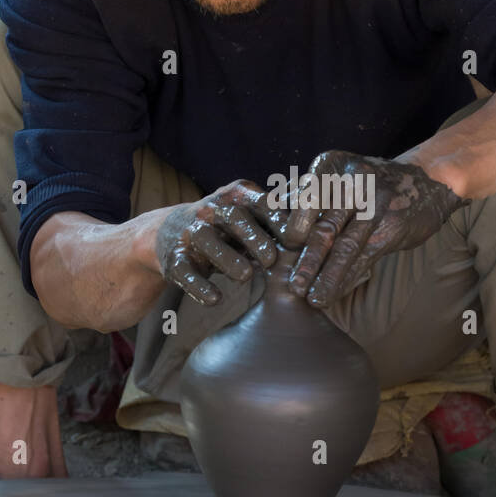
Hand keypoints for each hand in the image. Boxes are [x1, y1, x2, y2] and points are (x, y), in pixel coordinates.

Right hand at [155, 180, 287, 305]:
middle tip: (272, 259)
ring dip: (227, 258)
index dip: (279, 220)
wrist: (172, 234)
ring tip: (245, 276)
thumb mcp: (253, 216)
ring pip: (206, 240)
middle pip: (234, 218)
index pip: (261, 203)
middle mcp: (212, 209)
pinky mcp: (174, 258)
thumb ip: (282, 214)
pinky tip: (215, 300)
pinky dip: (199, 286)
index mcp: (237, 196)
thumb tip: (323, 202)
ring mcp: (190, 233)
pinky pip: (184, 270)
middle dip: (254, 237)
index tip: (298, 240)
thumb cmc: (228, 227)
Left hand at [281, 150, 463, 305]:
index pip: (302, 200)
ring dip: (327, 276)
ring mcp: (376, 203)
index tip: (274, 256)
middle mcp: (353, 180)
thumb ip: (310, 196)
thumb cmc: (371, 182)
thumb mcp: (339, 176)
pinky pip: (365, 257)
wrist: (428, 178)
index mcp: (331, 164)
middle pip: (324, 225)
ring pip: (345, 246)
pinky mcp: (394, 226)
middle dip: (306, 261)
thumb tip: (275, 223)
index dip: (287, 230)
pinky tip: (334, 293)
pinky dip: (348, 278)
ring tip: (313, 299)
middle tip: (291, 286)